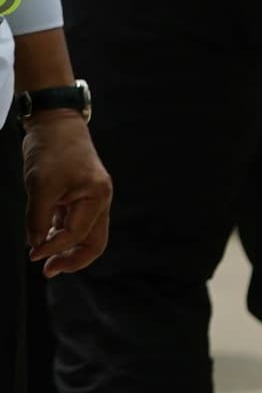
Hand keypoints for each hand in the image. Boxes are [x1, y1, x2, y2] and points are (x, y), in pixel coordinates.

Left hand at [22, 113, 109, 275]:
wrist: (55, 122)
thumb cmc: (51, 150)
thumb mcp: (40, 186)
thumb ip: (39, 219)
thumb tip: (36, 246)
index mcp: (96, 196)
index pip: (77, 233)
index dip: (54, 248)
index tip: (32, 256)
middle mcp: (99, 199)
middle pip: (94, 241)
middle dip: (73, 258)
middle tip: (49, 271)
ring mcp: (90, 197)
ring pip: (84, 234)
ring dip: (65, 247)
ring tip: (42, 257)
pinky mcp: (78, 195)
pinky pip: (73, 222)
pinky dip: (59, 234)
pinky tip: (42, 238)